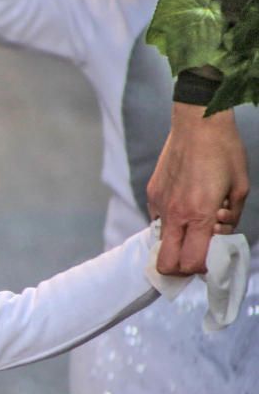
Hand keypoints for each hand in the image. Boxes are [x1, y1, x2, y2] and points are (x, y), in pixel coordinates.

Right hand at [147, 102, 248, 274]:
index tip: (210, 259)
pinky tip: (184, 202)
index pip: (192, 261)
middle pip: (166, 263)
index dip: (202, 268)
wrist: (198, 124)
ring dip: (176, 241)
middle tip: (193, 257)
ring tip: (193, 222)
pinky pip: (159, 219)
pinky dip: (171, 220)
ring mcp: (160, 205)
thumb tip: (219, 233)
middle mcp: (175, 214)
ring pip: (161, 242)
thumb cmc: (225, 152)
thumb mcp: (240, 188)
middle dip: (179, 269)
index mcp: (200, 215)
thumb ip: (231, 218)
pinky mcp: (152, 194)